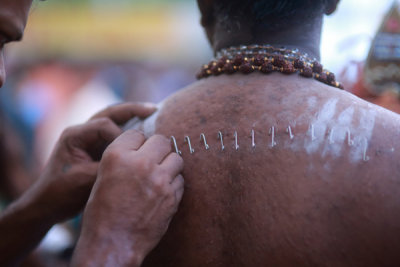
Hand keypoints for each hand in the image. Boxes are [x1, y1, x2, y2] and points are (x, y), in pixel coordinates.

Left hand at [25, 102, 156, 223]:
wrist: (48, 205)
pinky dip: (131, 129)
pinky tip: (147, 130)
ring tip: (153, 112)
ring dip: (133, 116)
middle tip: (154, 110)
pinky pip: (117, 132)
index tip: (134, 151)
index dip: (122, 136)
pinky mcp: (97, 147)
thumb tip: (134, 162)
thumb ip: (107, 168)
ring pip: (114, 119)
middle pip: (110, 113)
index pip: (104, 125)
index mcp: (75, 135)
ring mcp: (89, 138)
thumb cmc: (61, 193)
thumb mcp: (84, 181)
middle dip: (133, 111)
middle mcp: (82, 131)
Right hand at [72, 131, 183, 266]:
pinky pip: (180, 180)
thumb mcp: (103, 177)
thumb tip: (143, 147)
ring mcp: (159, 180)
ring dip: (169, 165)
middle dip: (157, 149)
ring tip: (160, 175)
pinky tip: (163, 191)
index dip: (137, 143)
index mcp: (117, 156)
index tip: (137, 151)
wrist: (112, 243)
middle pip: (161, 141)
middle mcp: (140, 164)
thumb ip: (123, 158)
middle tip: (153, 160)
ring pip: (176, 158)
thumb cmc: (102, 212)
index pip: (137, 134)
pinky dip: (173, 183)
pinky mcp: (172, 196)